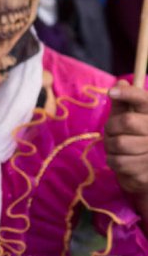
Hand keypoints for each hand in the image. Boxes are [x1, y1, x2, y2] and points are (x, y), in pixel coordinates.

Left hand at [105, 80, 147, 196]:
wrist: (144, 171)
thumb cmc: (133, 138)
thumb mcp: (127, 118)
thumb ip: (123, 103)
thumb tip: (121, 83)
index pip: (143, 99)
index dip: (129, 94)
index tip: (112, 92)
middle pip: (126, 121)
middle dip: (111, 127)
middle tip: (112, 132)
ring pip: (118, 143)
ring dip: (110, 146)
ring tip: (116, 148)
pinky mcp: (147, 172)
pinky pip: (117, 161)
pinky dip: (113, 160)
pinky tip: (121, 160)